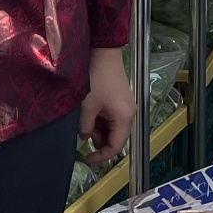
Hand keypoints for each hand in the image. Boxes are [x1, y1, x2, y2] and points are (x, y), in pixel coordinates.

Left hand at [80, 46, 136, 162]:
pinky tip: (90, 111)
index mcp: (125, 118)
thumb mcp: (87, 107)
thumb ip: (86, 128)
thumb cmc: (97, 80)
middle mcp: (129, 114)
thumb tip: (85, 138)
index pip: (116, 147)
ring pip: (112, 128)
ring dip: (98, 129)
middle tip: (83, 132)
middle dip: (99, 140)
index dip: (102, 156)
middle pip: (115, 137)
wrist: (103, 53)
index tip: (86, 159)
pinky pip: (111, 117)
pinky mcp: (120, 100)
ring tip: (85, 118)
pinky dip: (100, 119)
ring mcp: (125, 106)